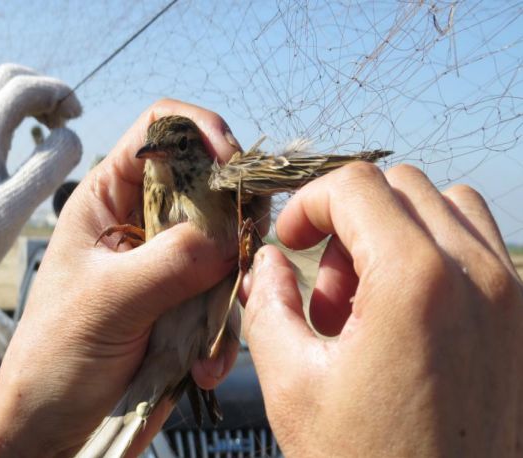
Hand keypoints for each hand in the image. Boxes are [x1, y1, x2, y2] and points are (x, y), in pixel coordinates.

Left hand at [0, 64, 81, 319]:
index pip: (22, 87)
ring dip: (35, 98)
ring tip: (57, 126)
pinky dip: (26, 113)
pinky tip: (40, 140)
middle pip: (8, 77)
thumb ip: (47, 167)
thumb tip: (70, 136)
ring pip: (1, 91)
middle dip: (44, 88)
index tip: (77, 117)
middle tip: (67, 117)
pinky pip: (0, 112)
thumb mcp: (18, 206)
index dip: (57, 92)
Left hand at [0, 99, 243, 456]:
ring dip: (233, 286)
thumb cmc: (56, 356)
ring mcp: (168, 266)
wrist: (53, 426)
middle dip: (233, 215)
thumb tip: (230, 233)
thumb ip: (170, 260)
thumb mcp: (107, 301)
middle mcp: (143, 224)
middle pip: (207, 187)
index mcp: (108, 200)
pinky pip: (226, 300)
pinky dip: (225, 333)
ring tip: (216, 328)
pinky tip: (204, 369)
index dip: (201, 133)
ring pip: (226, 246)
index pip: (159, 133)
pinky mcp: (186, 306)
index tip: (234, 166)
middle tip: (245, 249)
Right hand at [243, 163, 522, 456]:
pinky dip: (433, 254)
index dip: (307, 203)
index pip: (355, 185)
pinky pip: (478, 247)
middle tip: (326, 285)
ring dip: (394, 232)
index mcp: (415, 282)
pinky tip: (404, 316)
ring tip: (367, 301)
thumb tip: (269, 262)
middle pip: (400, 188)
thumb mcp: (291, 383)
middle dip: (348, 220)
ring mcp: (511, 297)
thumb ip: (268, 304)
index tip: (291, 240)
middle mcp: (477, 275)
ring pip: (446, 207)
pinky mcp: (522, 321)